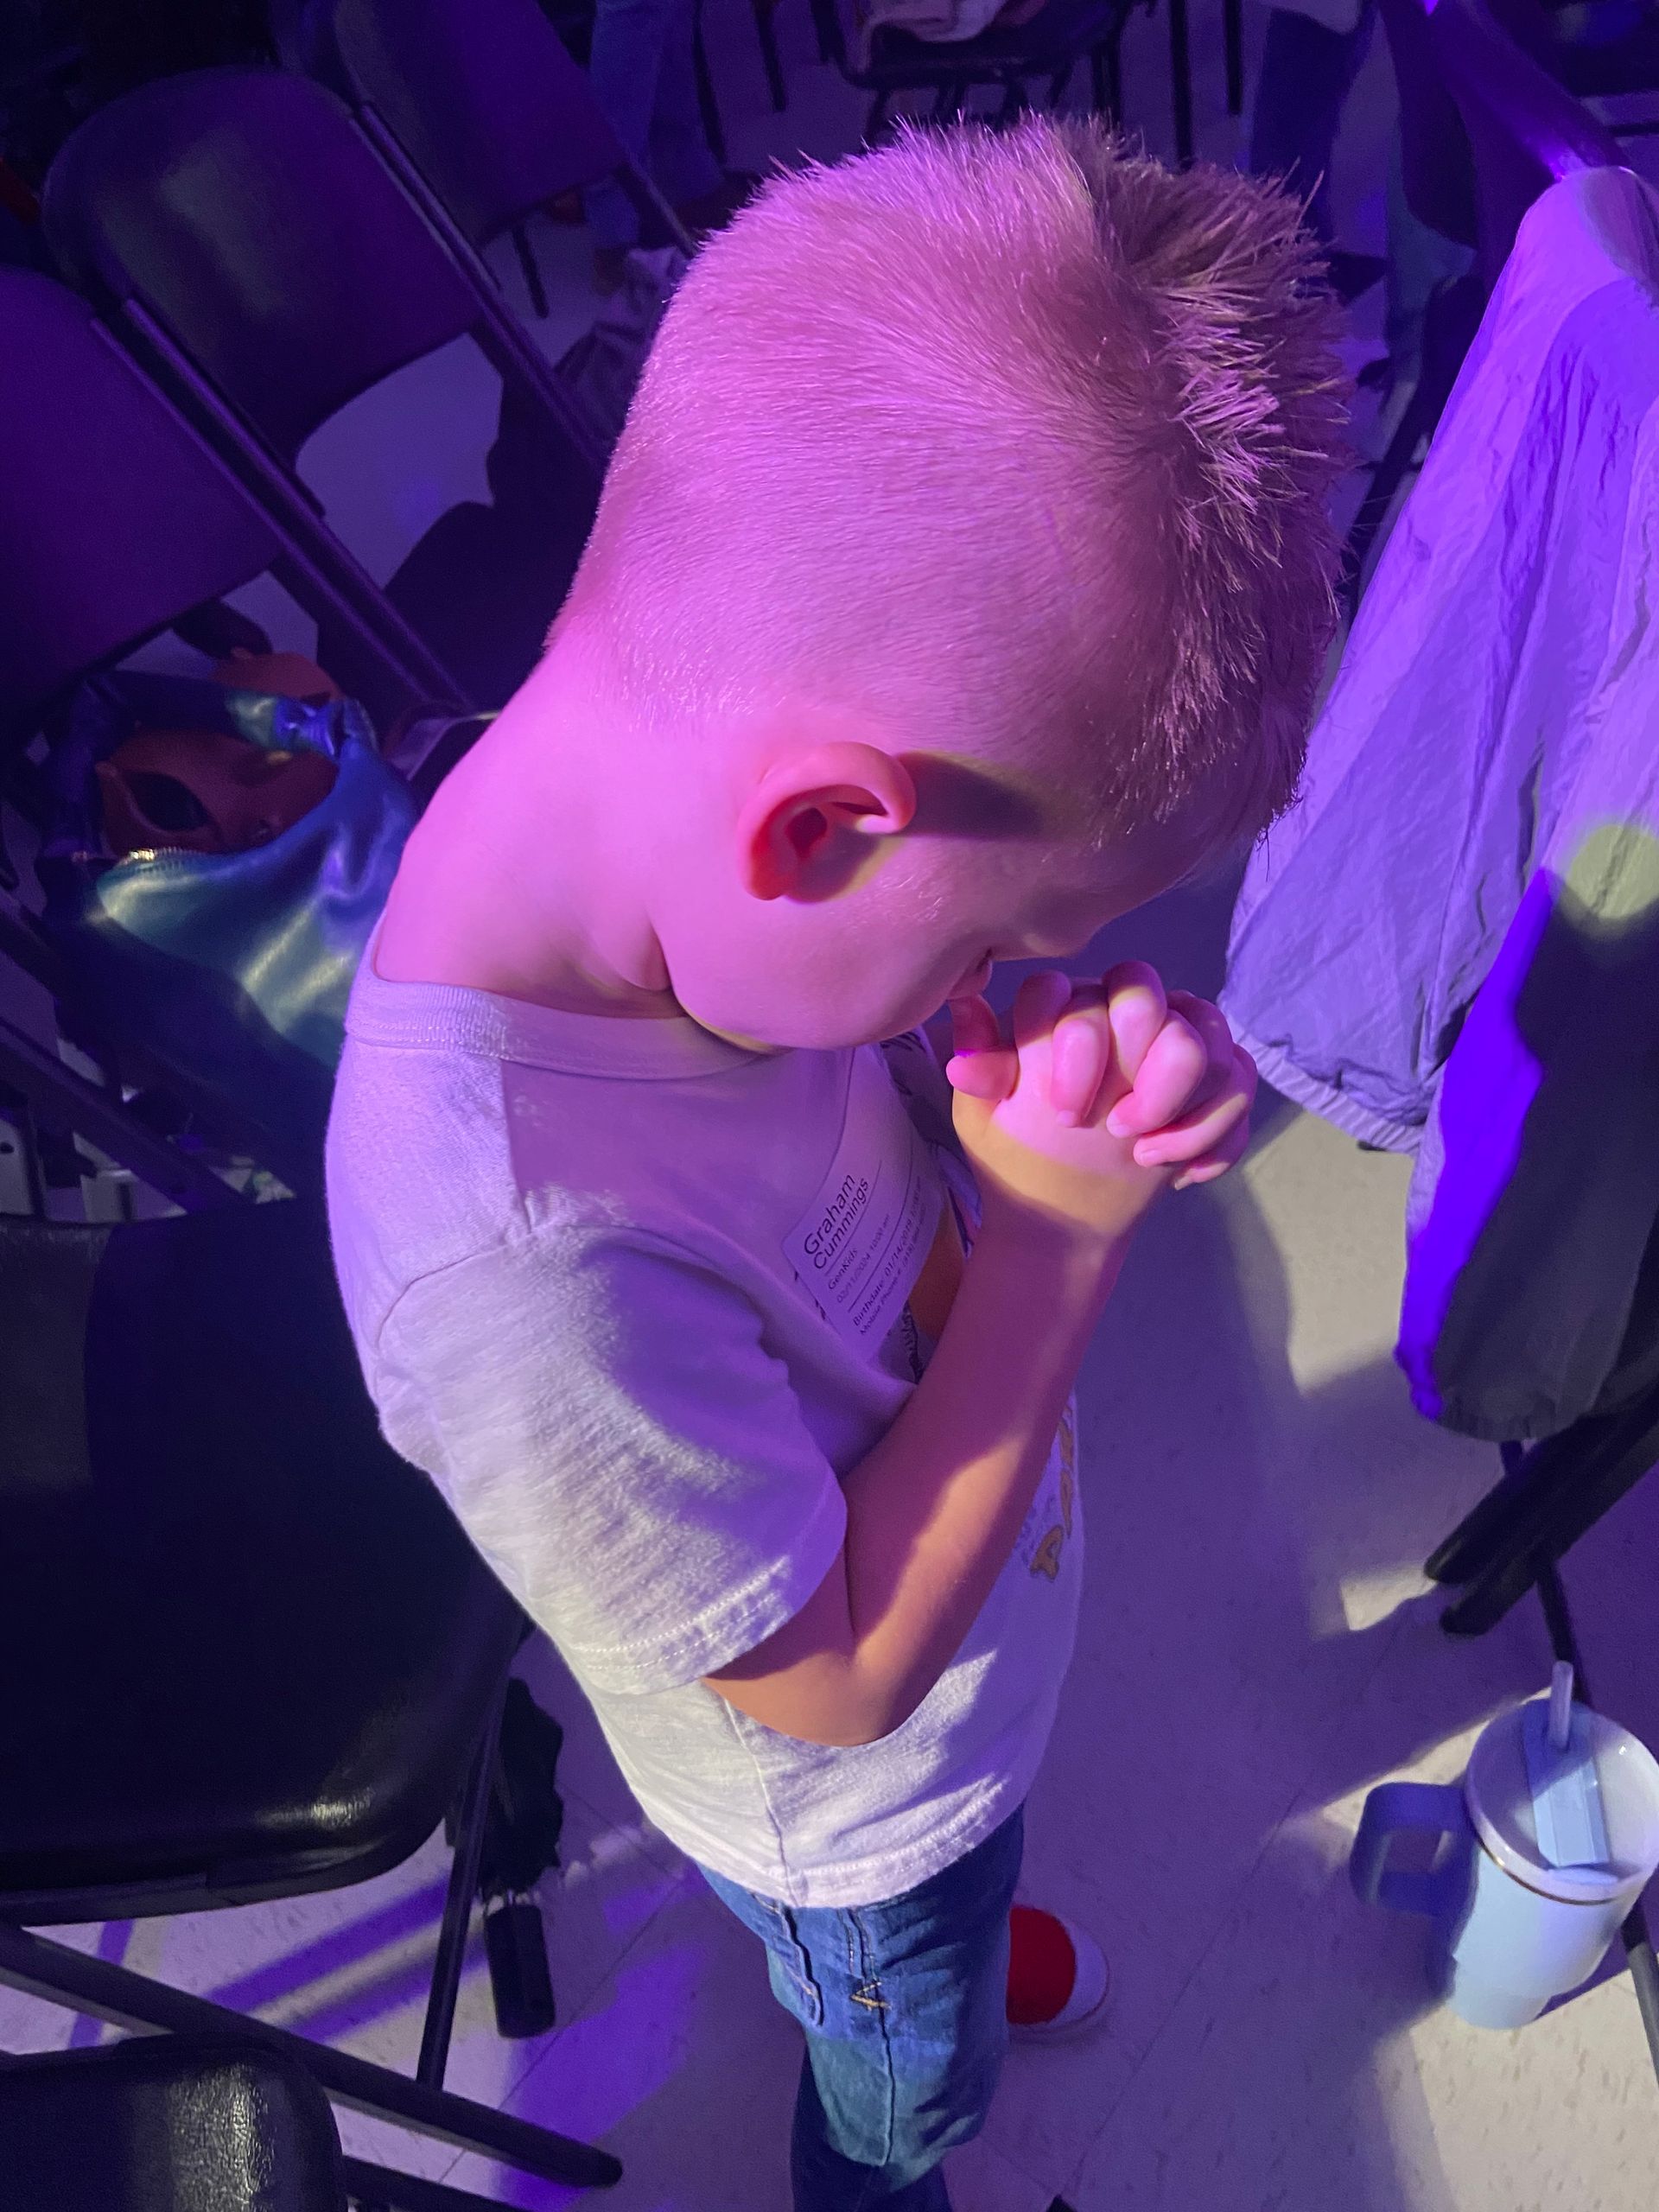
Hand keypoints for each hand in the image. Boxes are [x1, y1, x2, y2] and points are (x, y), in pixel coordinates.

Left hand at [945, 966, 1255, 1245]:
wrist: (1060, 1209)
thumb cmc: (1016, 1150)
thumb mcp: (984, 1118)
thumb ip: (983, 1070)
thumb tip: (964, 1020)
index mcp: (1061, 1008)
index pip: (1074, 992)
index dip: (1078, 1049)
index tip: (1065, 1116)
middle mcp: (1119, 1008)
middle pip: (1146, 995)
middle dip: (1139, 1066)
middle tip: (1119, 1129)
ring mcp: (1174, 1036)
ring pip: (1207, 1034)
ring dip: (1186, 1106)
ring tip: (1148, 1157)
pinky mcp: (1213, 1078)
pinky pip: (1240, 1082)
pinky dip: (1216, 1135)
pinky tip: (1181, 1177)